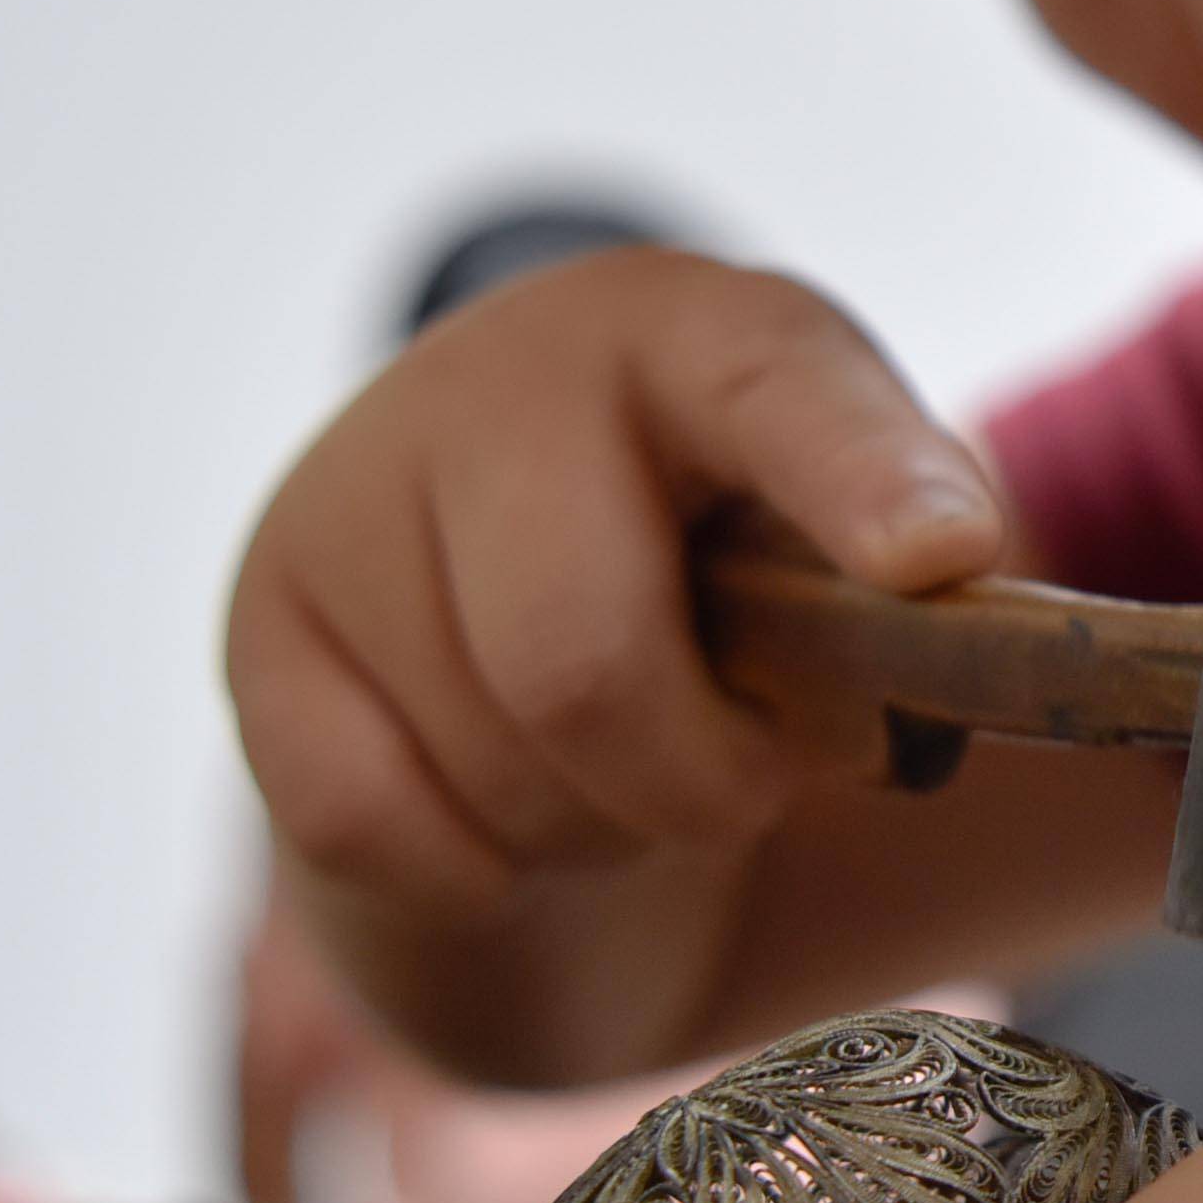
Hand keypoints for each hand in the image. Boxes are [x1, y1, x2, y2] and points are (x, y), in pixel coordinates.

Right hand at [223, 249, 1001, 923]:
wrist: (514, 569)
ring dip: (600, 826)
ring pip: (493, 766)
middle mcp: (501, 380)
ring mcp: (353, 495)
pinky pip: (373, 824)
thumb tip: (938, 593)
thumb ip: (902, 578)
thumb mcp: (835, 532)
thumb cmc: (721, 555)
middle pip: (587, 662)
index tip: (941, 555)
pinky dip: (478, 870)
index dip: (861, 477)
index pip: (779, 387)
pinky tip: (512, 803)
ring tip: (622, 761)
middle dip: (700, 780)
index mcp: (693, 332)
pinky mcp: (261, 628)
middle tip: (749, 779)